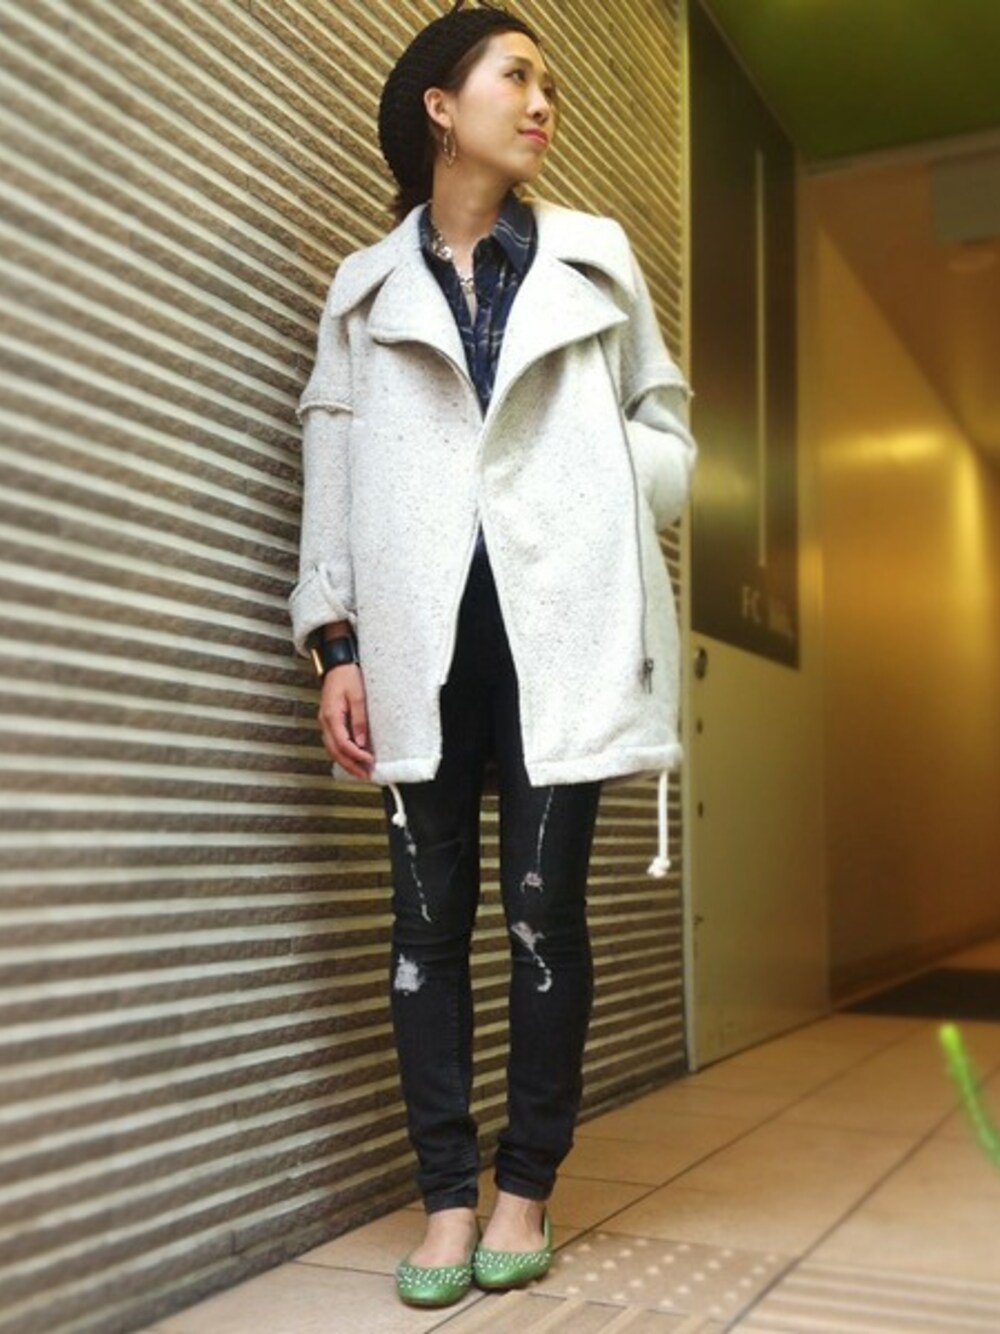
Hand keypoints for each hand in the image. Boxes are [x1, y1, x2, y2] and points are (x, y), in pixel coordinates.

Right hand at [318, 664, 372, 779]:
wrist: (337, 665)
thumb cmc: (347, 676)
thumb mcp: (358, 696)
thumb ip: (359, 720)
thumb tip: (362, 742)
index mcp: (331, 716)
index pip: (343, 744)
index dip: (357, 756)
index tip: (370, 762)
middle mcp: (325, 722)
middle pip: (335, 752)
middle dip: (350, 766)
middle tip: (365, 776)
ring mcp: (325, 722)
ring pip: (332, 749)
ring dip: (346, 762)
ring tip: (360, 772)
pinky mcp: (329, 722)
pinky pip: (333, 743)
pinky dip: (342, 754)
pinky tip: (352, 759)